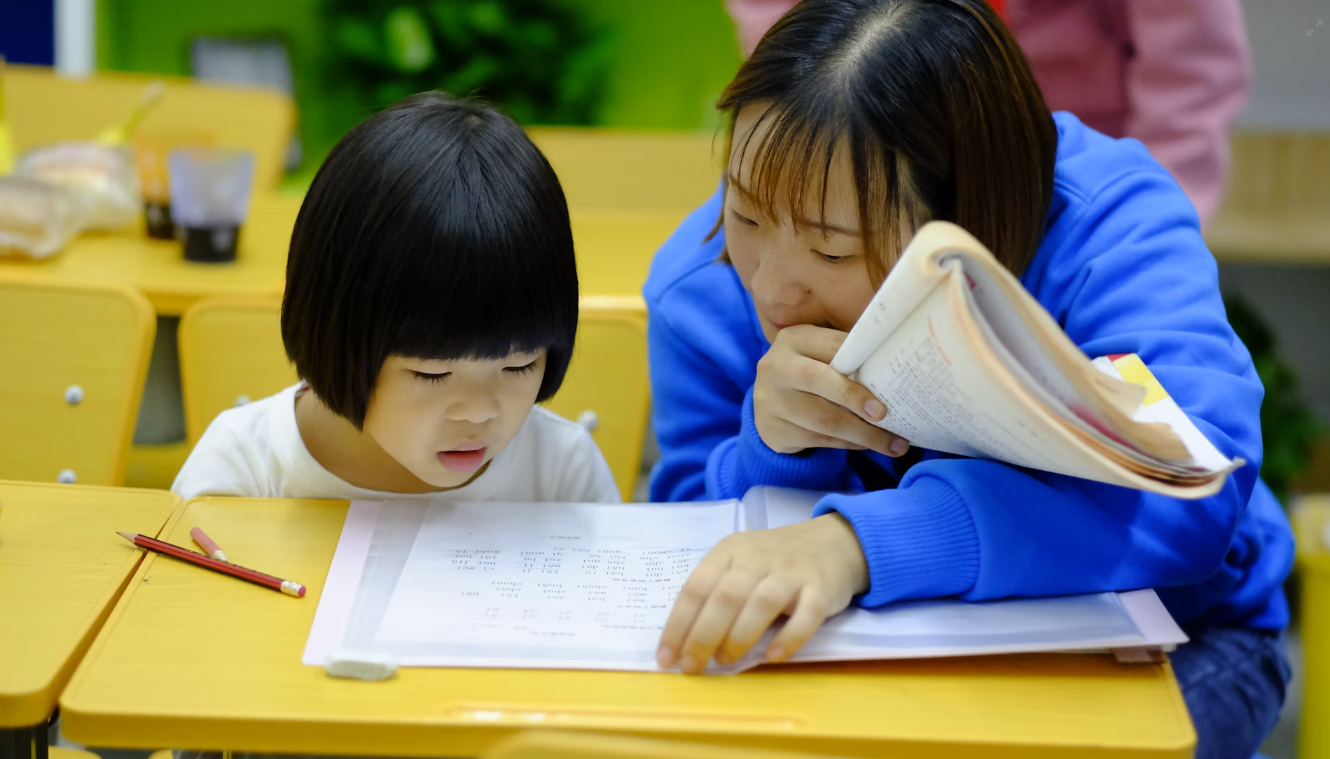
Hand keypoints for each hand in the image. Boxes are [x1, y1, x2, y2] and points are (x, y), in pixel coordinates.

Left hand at [656, 513, 868, 673]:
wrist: (833, 541)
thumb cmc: (775, 561)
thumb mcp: (739, 563)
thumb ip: (716, 593)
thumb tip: (686, 643)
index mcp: (729, 551)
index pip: (695, 588)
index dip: (678, 625)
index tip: (666, 658)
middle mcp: (757, 558)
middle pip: (725, 597)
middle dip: (703, 636)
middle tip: (693, 666)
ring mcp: (791, 572)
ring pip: (762, 603)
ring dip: (739, 636)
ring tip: (726, 661)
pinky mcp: (822, 587)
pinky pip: (807, 614)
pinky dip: (790, 637)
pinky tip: (773, 656)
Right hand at [753, 325, 908, 456]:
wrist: (766, 403)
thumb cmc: (807, 372)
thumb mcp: (817, 354)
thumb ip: (846, 356)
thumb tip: (895, 368)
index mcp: (794, 340)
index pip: (832, 346)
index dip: (860, 360)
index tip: (890, 377)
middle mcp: (777, 367)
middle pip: (820, 381)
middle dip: (856, 398)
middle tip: (884, 415)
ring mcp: (771, 401)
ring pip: (823, 420)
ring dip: (863, 434)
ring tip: (893, 445)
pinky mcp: (773, 430)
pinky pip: (819, 440)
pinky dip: (848, 444)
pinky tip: (866, 445)